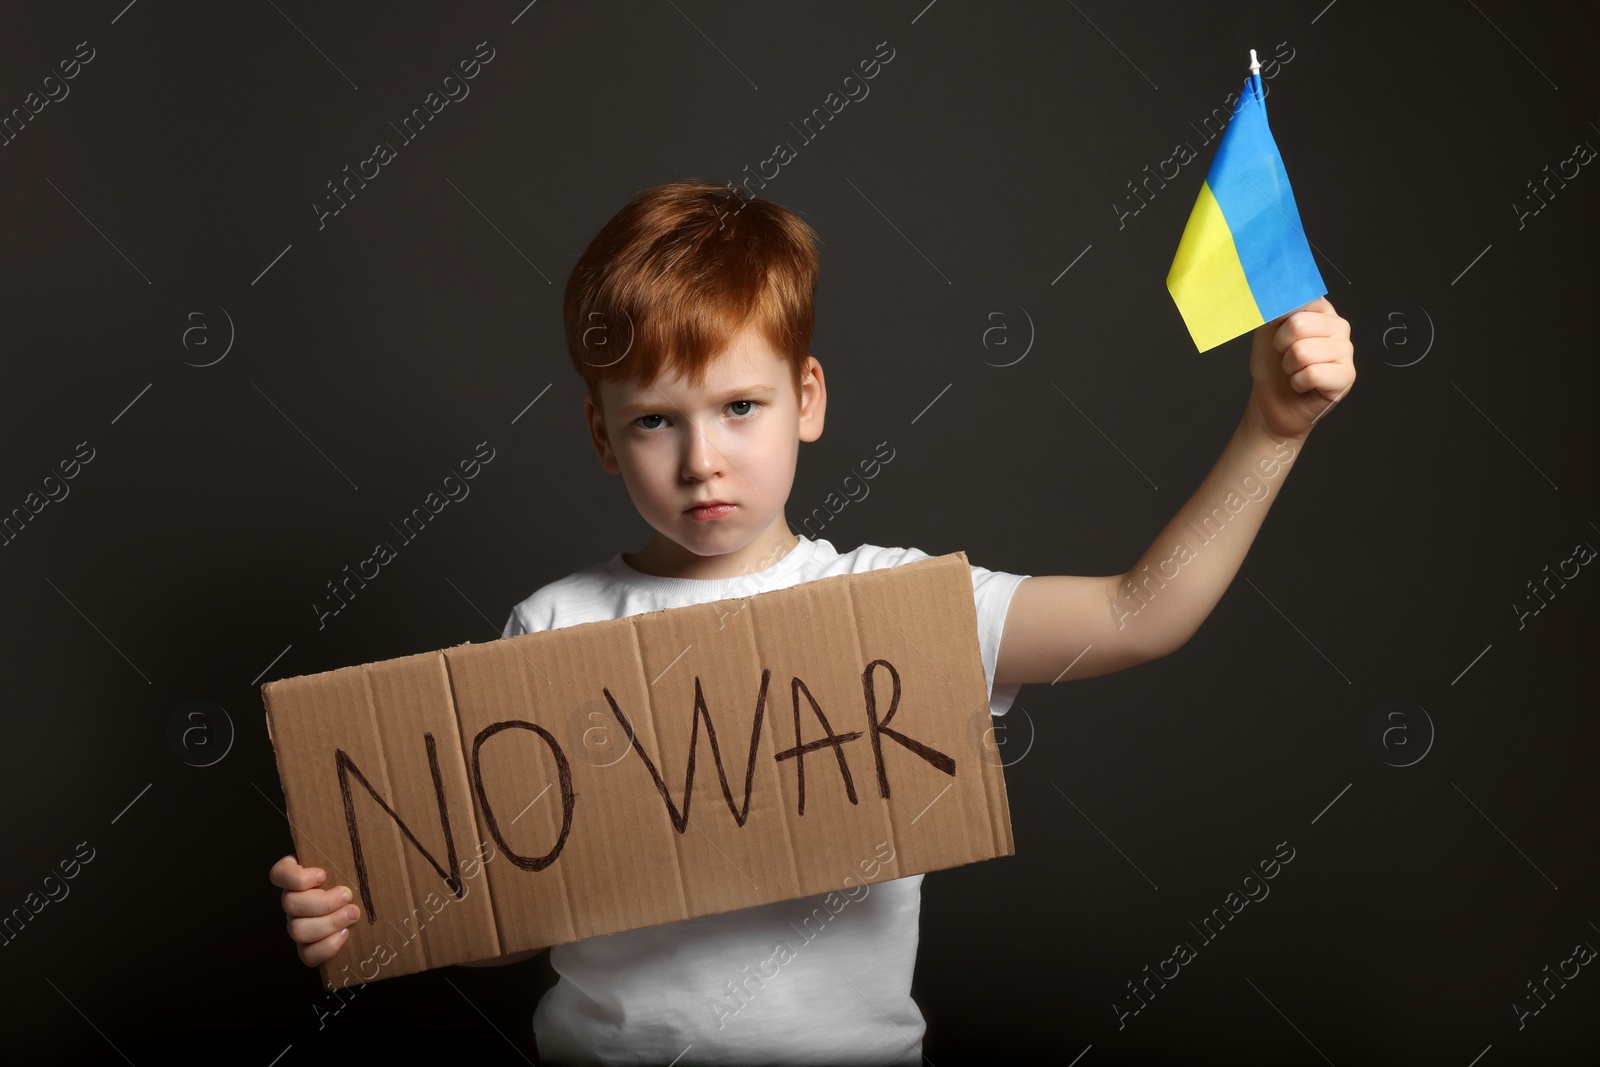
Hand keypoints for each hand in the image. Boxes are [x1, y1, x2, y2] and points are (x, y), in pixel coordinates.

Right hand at [270, 854, 359, 966]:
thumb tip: (375, 829)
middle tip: (348, 895)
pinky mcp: (308, 947)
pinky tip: (345, 935)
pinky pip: (307, 954)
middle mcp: (294, 901)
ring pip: (297, 930)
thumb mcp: (354, 859)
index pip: (280, 874)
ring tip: (353, 914)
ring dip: (328, 923)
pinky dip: (327, 947)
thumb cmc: (362, 877)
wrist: (368, 907)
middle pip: (290, 904)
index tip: (323, 874)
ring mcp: (298, 925)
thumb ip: (352, 847)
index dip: (295, 877)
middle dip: (322, 902)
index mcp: (300, 876)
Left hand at [1247, 296, 1354, 440]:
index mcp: (1321, 311)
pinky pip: (1313, 374)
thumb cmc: (1272, 366)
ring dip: (1289, 366)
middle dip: (1281, 345)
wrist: (1272, 401)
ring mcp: (1346, 350)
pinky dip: (1298, 382)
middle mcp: (1338, 326)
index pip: (1303, 299)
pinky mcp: (1347, 375)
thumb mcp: (1266, 331)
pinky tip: (1303, 384)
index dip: (1280, 316)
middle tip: (1285, 355)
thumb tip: (1277, 294)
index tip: (1275, 327)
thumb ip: (1274, 309)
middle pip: (1299, 324)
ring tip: (1294, 370)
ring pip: (1303, 351)